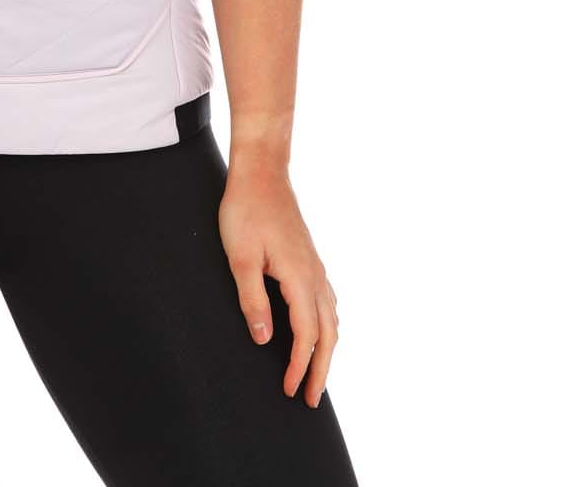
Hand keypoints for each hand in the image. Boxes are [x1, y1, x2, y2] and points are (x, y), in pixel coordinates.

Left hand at [217, 163, 338, 406]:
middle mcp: (315, 274)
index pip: (306, 335)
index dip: (300, 366)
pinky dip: (327, 325)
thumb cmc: (246, 211)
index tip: (291, 390)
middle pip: (328, 333)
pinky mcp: (310, 258)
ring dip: (327, 350)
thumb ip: (253, 300)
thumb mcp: (240, 257)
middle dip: (322, 369)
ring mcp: (315, 265)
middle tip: (313, 399)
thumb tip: (264, 341)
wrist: (261, 172)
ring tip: (317, 373)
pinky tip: (319, 329)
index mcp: (300, 277)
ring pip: (332, 318)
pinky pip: (327, 301)